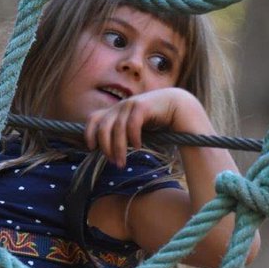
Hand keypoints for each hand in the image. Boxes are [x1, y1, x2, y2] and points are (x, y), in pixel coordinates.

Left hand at [83, 87, 203, 166]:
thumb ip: (122, 134)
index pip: (93, 118)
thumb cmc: (157, 121)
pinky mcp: (143, 105)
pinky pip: (132, 124)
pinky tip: (138, 147)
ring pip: (117, 128)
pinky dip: (133, 137)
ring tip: (122, 163)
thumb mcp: (135, 128)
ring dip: (118, 148)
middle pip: (103, 127)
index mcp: (116, 110)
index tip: (91, 149)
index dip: (89, 133)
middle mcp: (121, 106)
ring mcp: (131, 104)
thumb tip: (108, 151)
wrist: (179, 107)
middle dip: (105, 147)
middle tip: (113, 162)